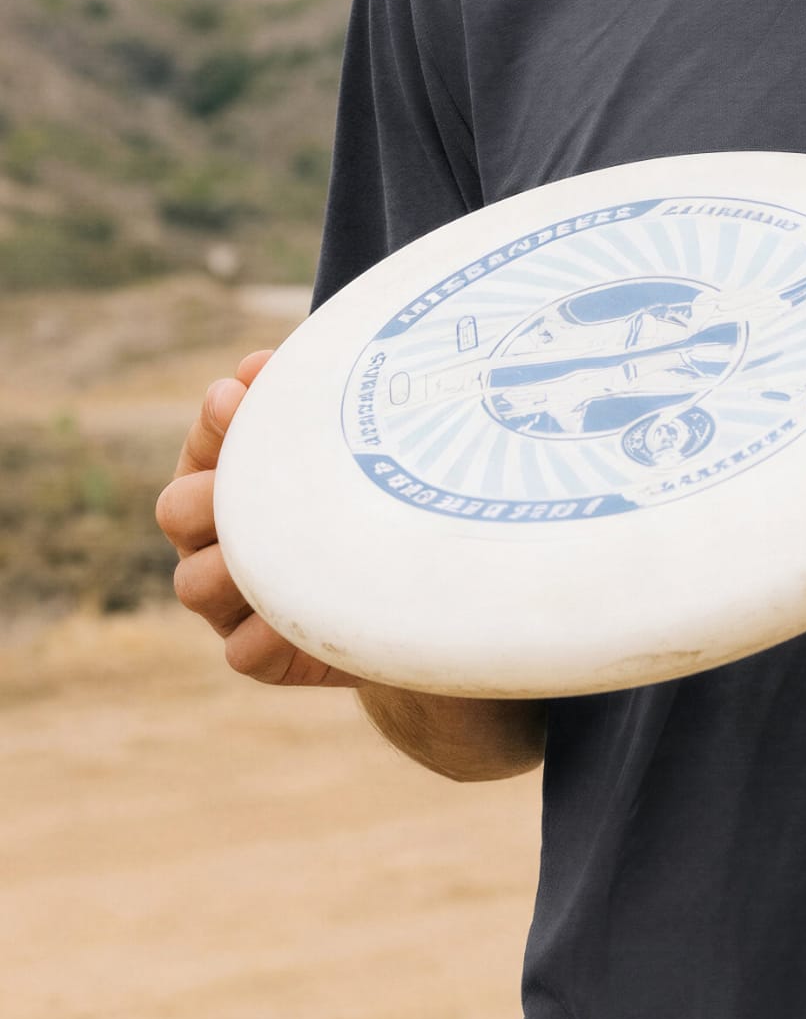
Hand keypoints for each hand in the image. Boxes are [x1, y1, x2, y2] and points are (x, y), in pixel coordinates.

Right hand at [155, 352, 356, 687]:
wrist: (418, 594)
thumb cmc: (370, 499)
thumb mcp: (354, 450)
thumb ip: (317, 409)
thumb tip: (263, 364)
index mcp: (230, 480)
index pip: (205, 443)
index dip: (215, 423)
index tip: (237, 396)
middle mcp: (217, 540)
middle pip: (175, 510)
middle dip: (204, 493)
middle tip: (238, 484)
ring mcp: (233, 601)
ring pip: (193, 584)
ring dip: (224, 566)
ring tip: (266, 552)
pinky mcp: (268, 654)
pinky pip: (243, 653)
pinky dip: (262, 634)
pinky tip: (294, 616)